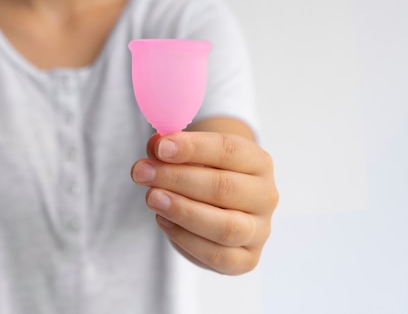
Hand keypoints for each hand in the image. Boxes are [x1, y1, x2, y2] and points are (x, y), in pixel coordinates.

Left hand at [131, 131, 277, 274]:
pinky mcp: (246, 259)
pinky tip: (163, 221)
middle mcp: (266, 196)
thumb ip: (169, 148)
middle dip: (177, 179)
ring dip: (182, 211)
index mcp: (258, 162)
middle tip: (142, 172)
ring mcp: (259, 230)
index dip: (193, 148)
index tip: (161, 147)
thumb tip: (155, 147)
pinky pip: (218, 256)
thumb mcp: (188, 154)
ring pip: (225, 227)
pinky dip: (186, 239)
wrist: (219, 203)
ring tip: (151, 197)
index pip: (229, 150)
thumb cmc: (202, 172)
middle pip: (224, 188)